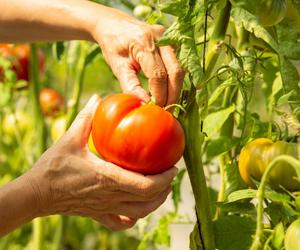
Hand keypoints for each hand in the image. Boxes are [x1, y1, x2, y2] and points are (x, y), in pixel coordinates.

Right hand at [28, 95, 176, 229]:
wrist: (36, 193)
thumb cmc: (52, 166)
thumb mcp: (70, 138)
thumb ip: (87, 117)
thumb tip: (98, 98)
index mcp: (107, 177)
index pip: (147, 185)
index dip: (165, 178)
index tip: (173, 166)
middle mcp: (110, 196)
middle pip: (149, 201)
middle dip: (166, 188)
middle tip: (171, 174)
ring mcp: (105, 209)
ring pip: (140, 214)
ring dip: (156, 203)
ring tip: (162, 189)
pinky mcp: (98, 215)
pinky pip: (122, 223)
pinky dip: (134, 218)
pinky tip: (137, 208)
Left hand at [92, 7, 183, 105]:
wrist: (114, 24)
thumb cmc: (113, 45)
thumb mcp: (118, 67)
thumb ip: (131, 87)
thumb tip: (145, 105)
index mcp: (144, 43)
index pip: (158, 75)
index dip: (159, 95)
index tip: (156, 109)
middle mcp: (160, 38)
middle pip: (175, 72)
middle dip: (172, 94)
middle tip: (167, 111)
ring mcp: (168, 38)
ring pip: (180, 68)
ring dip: (176, 88)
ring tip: (167, 103)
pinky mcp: (171, 41)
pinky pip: (178, 64)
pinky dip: (175, 80)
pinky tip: (168, 91)